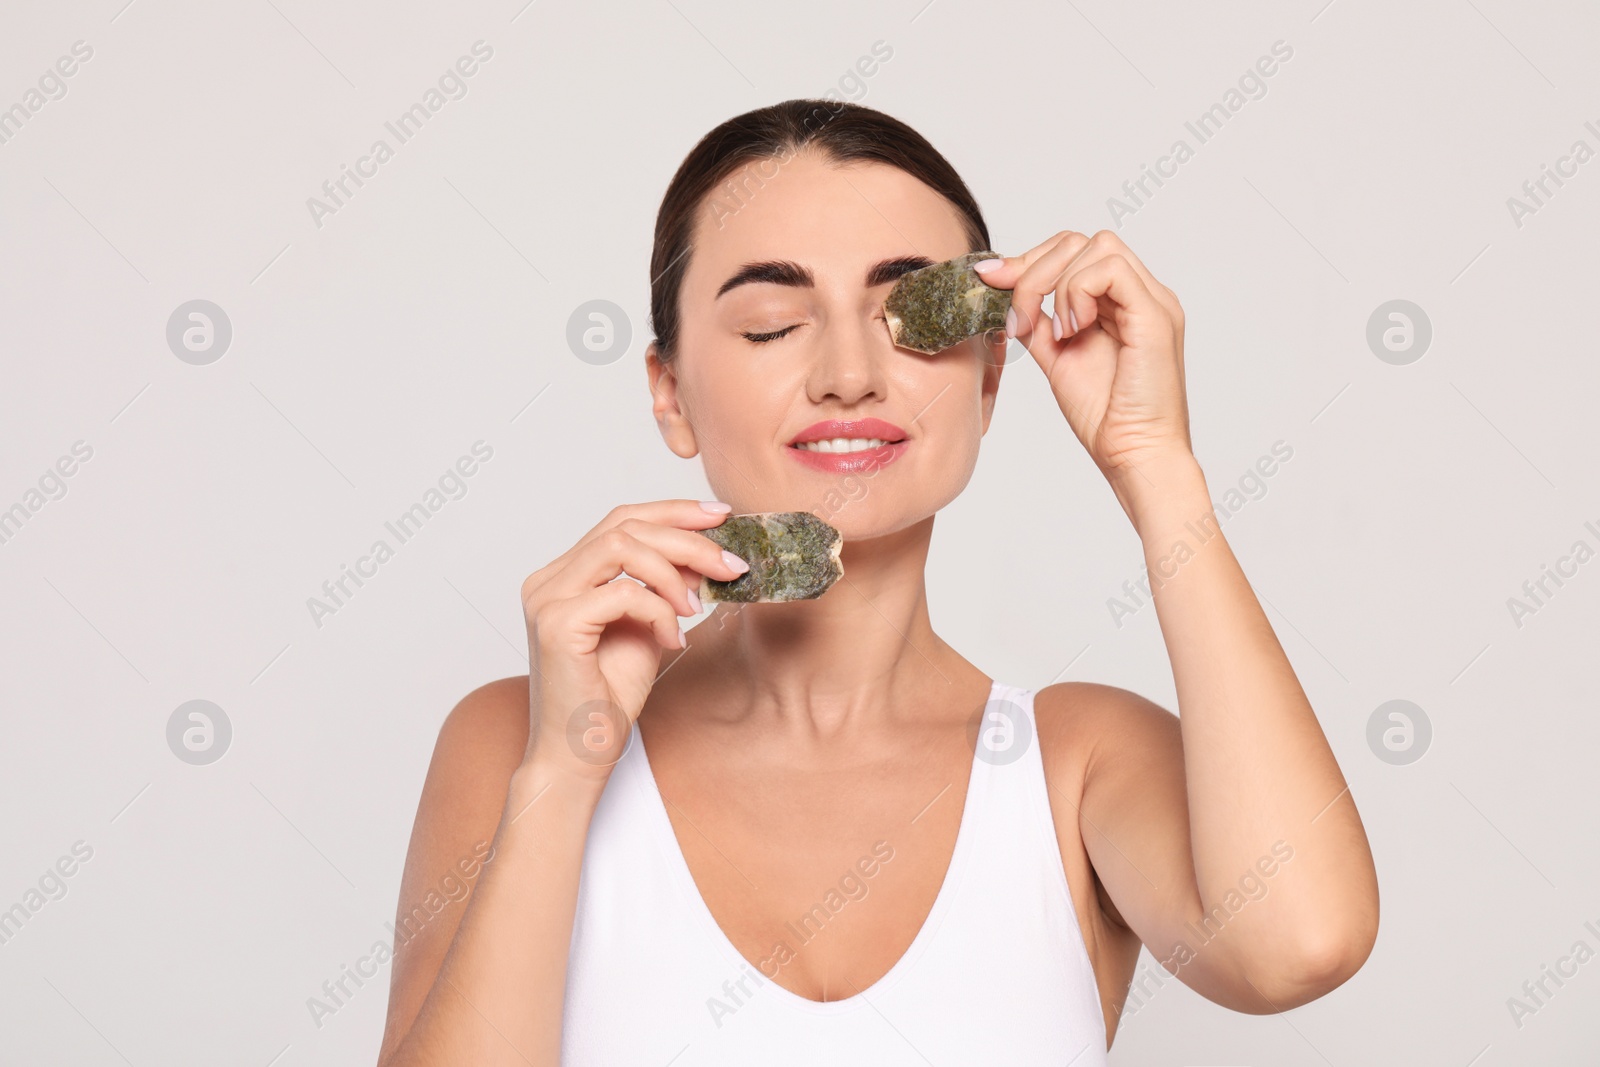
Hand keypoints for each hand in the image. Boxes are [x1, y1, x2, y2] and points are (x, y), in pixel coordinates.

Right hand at [518, 500, 748, 781]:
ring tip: (698, 606)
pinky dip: (660, 610)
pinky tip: (673, 639)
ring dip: (674, 570)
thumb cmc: (608, 697)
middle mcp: (548, 580)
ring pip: (621, 546)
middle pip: (624, 526)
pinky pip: (624, 593)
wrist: (580, 754)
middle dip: (687, 538)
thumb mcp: (649, 628)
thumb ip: (666, 588)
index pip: (620, 521)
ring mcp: (547, 599)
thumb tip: (705, 553)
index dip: (672, 511)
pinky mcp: (558, 625)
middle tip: (731, 562)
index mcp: (564, 576)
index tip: (720, 516)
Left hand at [975, 231, 1191, 485]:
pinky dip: (1077, 293)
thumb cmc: (1106, 417)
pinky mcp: (1155, 315)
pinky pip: (1110, 270)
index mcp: (1121, 302)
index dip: (1028, 262)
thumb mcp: (1057, 358)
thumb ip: (1039, 323)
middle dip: (1034, 270)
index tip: (991, 281)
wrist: (1134, 455)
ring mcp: (1152, 301)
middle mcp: (1141, 294)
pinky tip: (1072, 331)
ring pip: (1095, 246)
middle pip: (1081, 241)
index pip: (1074, 252)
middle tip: (1018, 318)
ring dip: (1058, 286)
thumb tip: (1005, 294)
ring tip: (1058, 334)